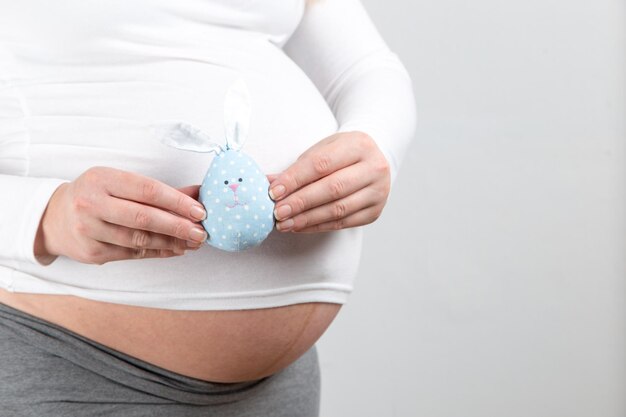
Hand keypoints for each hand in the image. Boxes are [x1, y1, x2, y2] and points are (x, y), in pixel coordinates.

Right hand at [35, 167, 207, 264]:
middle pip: (144, 217)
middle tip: (201, 232)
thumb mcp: (120, 182)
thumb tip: (197, 193)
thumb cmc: (96, 195)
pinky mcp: (92, 251)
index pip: (147, 190)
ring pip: (139, 239)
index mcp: (102, 179)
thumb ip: (158, 190)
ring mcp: (89, 229)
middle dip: (178, 226)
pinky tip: (175, 249)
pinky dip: (158, 251)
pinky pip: (133, 253)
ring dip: (172, 242)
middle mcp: (92, 203)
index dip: (177, 201)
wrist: (55, 218)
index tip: (198, 211)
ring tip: (192, 242)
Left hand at [268, 131, 390, 232]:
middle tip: (277, 212)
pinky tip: (300, 226)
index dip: (295, 179)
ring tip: (284, 223)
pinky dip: (318, 226)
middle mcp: (375, 167)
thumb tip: (268, 183)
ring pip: (338, 209)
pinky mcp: (375, 211)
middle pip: (332, 188)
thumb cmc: (341, 155)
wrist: (371, 160)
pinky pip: (343, 223)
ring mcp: (378, 191)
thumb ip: (297, 168)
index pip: (322, 164)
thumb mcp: (321, 151)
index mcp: (360, 145)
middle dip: (300, 202)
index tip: (273, 192)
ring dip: (307, 218)